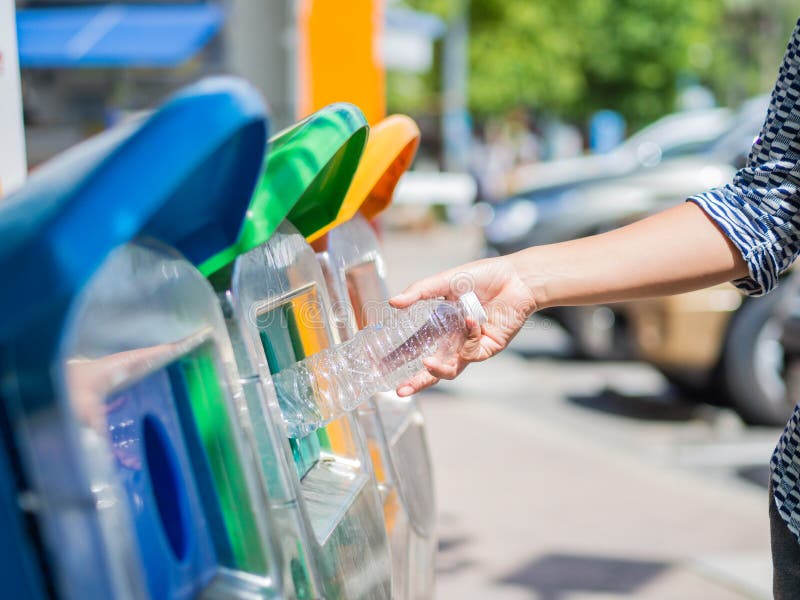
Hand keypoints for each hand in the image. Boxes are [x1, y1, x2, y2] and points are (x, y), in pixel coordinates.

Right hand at [389, 255, 536, 394]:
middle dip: (416, 381)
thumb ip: (420, 292)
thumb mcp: (445, 282)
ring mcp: (469, 345)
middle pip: (431, 366)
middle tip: (399, 390)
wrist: (515, 278)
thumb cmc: (482, 276)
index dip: (398, 357)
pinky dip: (468, 337)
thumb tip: (393, 303)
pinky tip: (471, 320)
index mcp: (439, 325)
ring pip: (450, 370)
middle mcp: (452, 339)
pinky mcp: (486, 348)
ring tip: (427, 364)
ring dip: (438, 370)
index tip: (380, 366)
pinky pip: (471, 352)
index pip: (415, 345)